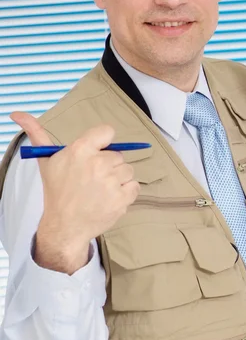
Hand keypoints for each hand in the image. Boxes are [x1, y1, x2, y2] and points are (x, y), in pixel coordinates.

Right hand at [11, 111, 139, 272]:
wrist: (65, 226)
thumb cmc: (57, 191)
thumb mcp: (47, 160)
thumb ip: (37, 133)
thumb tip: (17, 113)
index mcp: (81, 150)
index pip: (108, 132)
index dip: (104, 142)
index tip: (97, 152)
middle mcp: (98, 164)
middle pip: (118, 154)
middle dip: (108, 165)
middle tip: (92, 179)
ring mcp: (112, 182)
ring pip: (128, 170)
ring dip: (118, 179)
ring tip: (100, 189)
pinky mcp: (122, 198)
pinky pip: (134, 186)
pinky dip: (126, 192)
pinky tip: (109, 198)